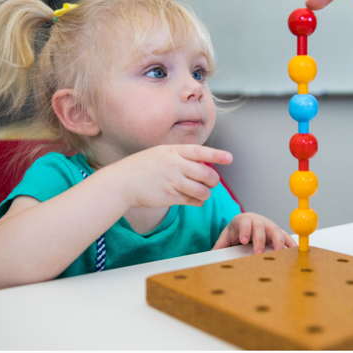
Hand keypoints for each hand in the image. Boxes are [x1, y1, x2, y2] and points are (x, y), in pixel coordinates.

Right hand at [115, 144, 232, 208]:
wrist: (122, 182)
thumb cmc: (142, 167)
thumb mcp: (161, 153)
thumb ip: (181, 156)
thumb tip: (203, 163)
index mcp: (173, 151)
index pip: (200, 152)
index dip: (217, 155)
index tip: (230, 158)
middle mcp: (175, 165)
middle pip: (206, 174)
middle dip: (214, 180)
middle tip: (213, 182)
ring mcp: (173, 182)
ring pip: (202, 190)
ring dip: (206, 193)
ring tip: (203, 192)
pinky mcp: (170, 197)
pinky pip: (193, 201)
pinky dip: (198, 201)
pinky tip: (195, 200)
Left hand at [212, 212, 297, 253]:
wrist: (246, 222)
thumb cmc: (236, 230)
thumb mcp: (227, 236)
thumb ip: (220, 245)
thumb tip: (211, 255)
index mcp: (244, 220)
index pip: (245, 223)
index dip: (245, 230)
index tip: (243, 240)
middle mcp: (258, 221)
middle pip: (260, 227)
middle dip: (260, 240)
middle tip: (258, 253)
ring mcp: (269, 226)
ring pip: (275, 231)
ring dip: (277, 242)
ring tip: (278, 254)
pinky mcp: (277, 232)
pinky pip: (286, 236)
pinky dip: (291, 243)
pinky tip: (294, 251)